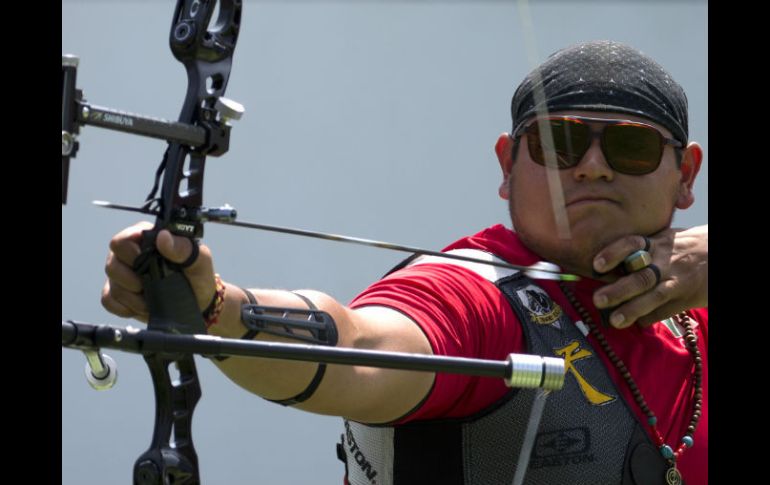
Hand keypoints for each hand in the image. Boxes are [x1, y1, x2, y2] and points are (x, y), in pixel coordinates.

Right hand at [101, 221, 216, 322]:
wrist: (198, 304)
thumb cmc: (198, 276)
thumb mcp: (199, 261)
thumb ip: (184, 248)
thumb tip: (163, 237)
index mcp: (146, 238)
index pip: (122, 240)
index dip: (130, 254)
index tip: (148, 265)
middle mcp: (129, 254)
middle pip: (112, 264)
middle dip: (132, 280)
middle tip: (151, 284)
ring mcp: (121, 275)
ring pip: (112, 285)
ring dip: (133, 297)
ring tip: (152, 299)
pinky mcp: (118, 294)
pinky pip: (109, 301)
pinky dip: (126, 307)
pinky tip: (143, 306)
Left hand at [591, 225, 706, 327]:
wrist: (721, 254)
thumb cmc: (686, 246)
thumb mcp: (665, 238)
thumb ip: (641, 248)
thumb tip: (607, 261)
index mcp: (658, 243)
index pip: (632, 244)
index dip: (613, 254)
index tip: (596, 265)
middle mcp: (666, 262)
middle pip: (640, 277)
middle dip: (618, 290)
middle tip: (598, 300)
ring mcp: (677, 281)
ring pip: (654, 296)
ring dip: (632, 309)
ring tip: (614, 320)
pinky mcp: (686, 298)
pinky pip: (665, 311)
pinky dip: (648, 318)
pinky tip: (636, 323)